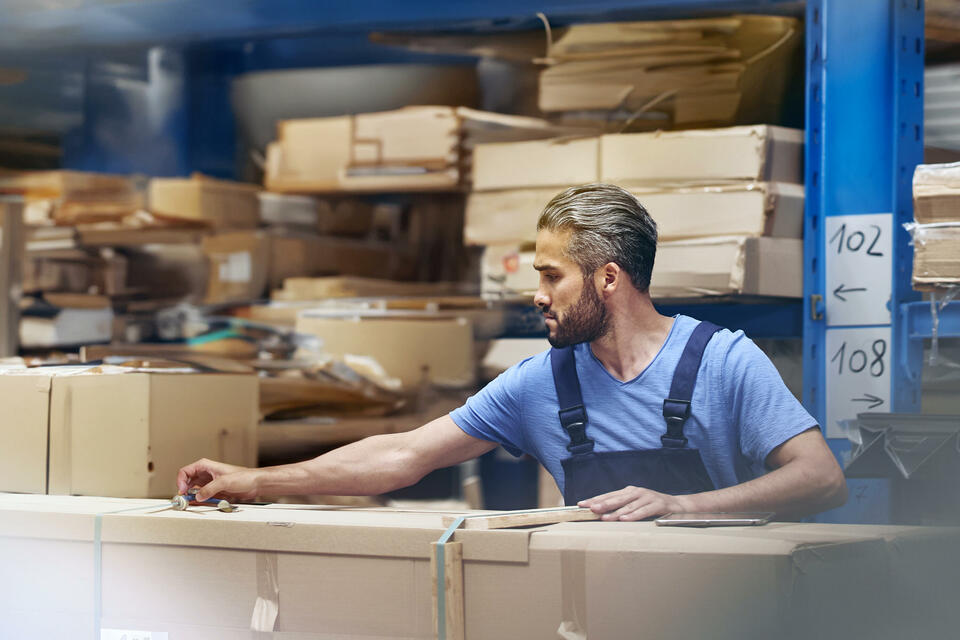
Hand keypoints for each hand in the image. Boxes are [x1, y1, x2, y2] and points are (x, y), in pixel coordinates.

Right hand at [176, 458, 260, 501]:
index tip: (183, 492)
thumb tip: (198, 496)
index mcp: (205, 466)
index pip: (185, 472)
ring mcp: (209, 483)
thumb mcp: (224, 482)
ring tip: (192, 504)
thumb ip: (210, 489)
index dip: (180, 482)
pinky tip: (202, 504)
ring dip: (192, 498)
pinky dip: (199, 501)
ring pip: (193, 490)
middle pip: (187, 482)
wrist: (255, 484)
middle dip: (185, 492)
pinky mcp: (213, 491)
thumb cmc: (244, 477)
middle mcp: (205, 474)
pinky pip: (202, 496)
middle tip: (185, 501)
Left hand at [578, 485, 692, 520]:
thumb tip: (601, 515)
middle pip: (616, 498)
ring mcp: (648, 497)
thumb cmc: (652, 507)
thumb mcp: (635, 505)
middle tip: (590, 509)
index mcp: (629, 491)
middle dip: (602, 504)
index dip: (595, 499)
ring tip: (604, 518)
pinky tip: (625, 519)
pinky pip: (644, 511)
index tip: (581, 504)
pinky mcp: (658, 504)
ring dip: (615, 512)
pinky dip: (633, 515)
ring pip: (628, 506)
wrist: (677, 506)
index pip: (609, 495)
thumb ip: (621, 507)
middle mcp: (637, 492)